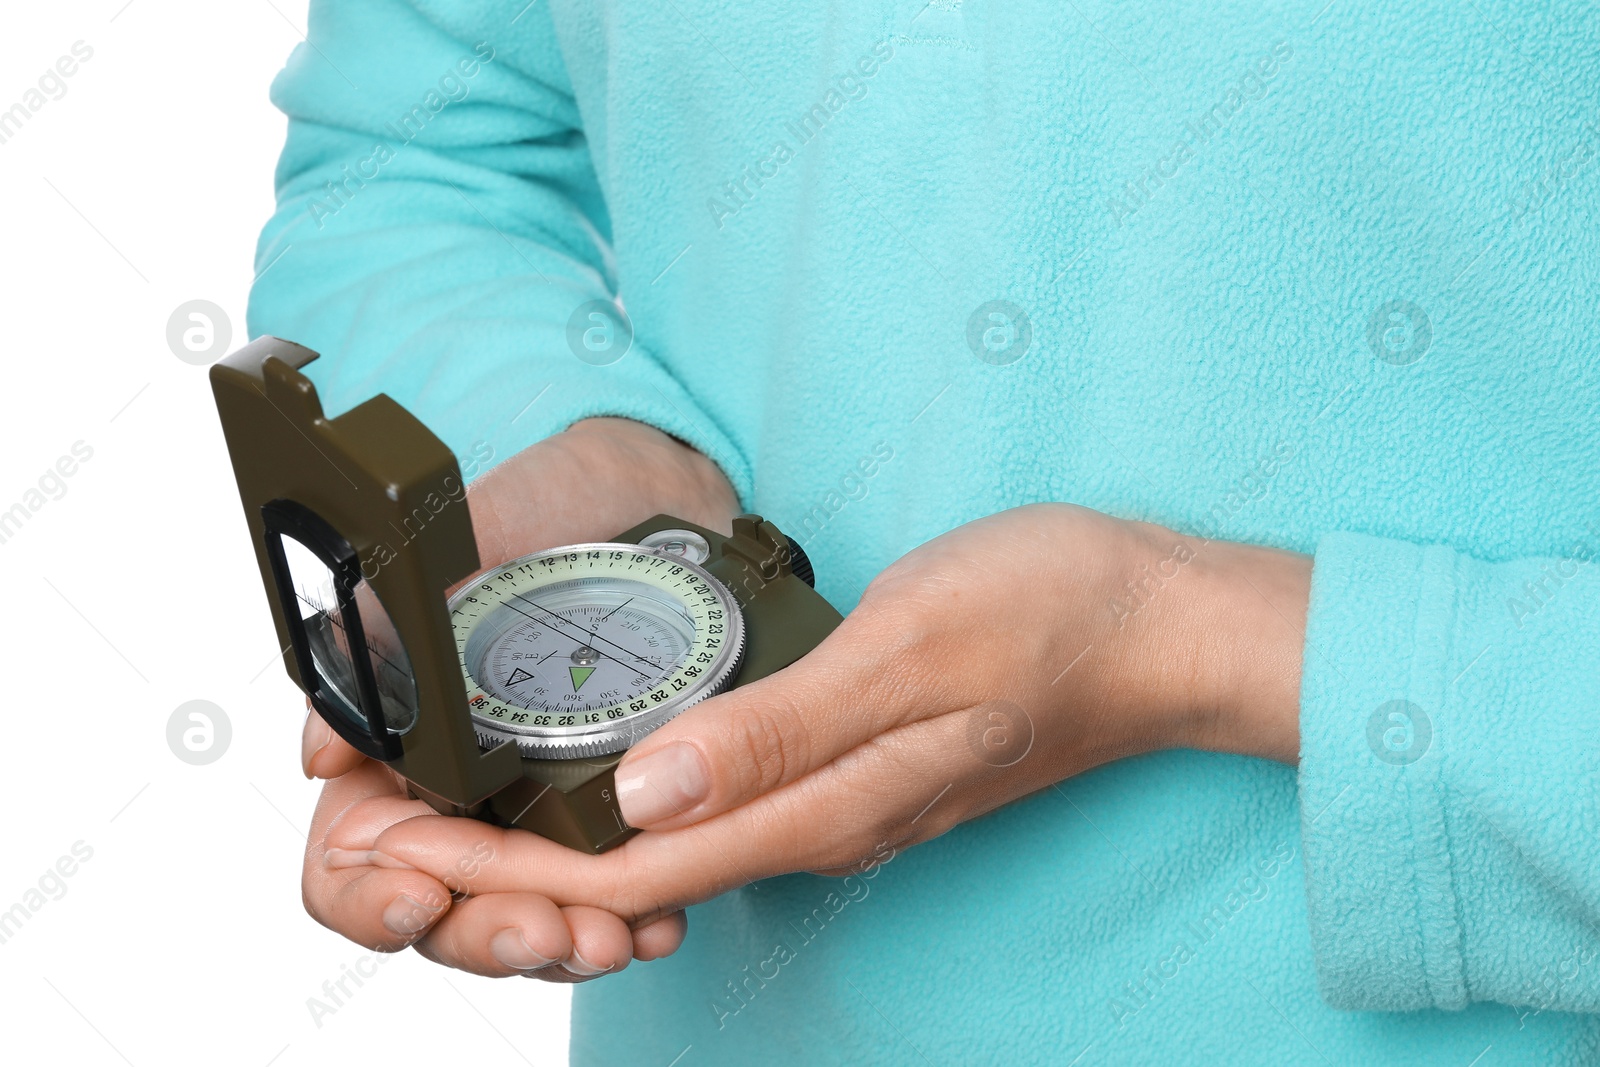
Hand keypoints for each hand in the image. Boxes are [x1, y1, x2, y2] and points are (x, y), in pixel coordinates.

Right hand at [298, 417, 737, 979]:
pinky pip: (609, 898)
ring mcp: (541, 813)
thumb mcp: (464, 541)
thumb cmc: (549, 502)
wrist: (662, 485)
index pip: (350, 862)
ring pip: (526, 920)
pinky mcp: (617, 814)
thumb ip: (385, 627)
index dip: (370, 898)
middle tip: (551, 933)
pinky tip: (662, 920)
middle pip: (442, 914)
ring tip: (614, 937)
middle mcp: (460, 796)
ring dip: (564, 944)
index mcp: (396, 749)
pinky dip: (631, 920)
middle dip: (490, 936)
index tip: (422, 896)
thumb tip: (327, 748)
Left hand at [330, 503, 1310, 946]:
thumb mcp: (913, 650)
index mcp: (821, 807)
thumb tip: (647, 797)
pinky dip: (622, 802)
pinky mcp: (850, 766)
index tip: (394, 850)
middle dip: (499, 866)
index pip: (624, 863)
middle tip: (384, 837)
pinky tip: (591, 772)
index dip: (500, 865)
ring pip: (664, 845)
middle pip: (628, 870)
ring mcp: (836, 801)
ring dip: (553, 840)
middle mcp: (817, 823)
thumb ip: (782, 732)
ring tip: (454, 812)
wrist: (1159, 625)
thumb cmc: (1051, 619)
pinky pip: (711, 807)